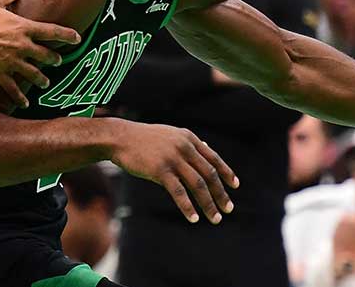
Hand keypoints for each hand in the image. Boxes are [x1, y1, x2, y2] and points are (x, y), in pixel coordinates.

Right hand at [0, 0, 81, 107]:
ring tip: (45, 82)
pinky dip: (19, 97)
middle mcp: (22, 47)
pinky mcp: (0, 75)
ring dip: (41, 78)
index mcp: (23, 28)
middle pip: (45, 55)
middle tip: (58, 61)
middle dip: (53, 59)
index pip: (51, 31)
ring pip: (33, 73)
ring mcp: (12, 62)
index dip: (66, 35)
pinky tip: (24, 103)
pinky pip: (13, 88)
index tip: (77, 39)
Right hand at [110, 122, 238, 223]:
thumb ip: (188, 142)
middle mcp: (184, 147)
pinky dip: (188, 207)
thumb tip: (207, 147)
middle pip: (209, 174)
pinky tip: (193, 218)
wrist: (119, 138)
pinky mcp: (160, 170)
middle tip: (228, 209)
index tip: (235, 186)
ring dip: (209, 204)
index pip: (213, 158)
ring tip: (215, 218)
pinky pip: (179, 192)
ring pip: (198, 185)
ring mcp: (172, 158)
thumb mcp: (170, 135)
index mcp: (188, 138)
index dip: (226, 172)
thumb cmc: (144, 139)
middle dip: (221, 194)